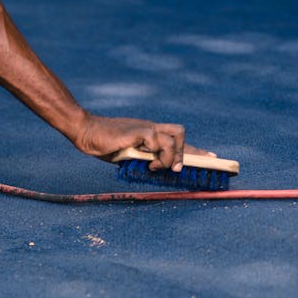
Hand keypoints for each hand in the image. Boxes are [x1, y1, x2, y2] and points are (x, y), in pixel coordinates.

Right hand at [72, 112, 202, 171]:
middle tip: (180, 169)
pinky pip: (161, 142)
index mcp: (148, 134)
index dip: (194, 149)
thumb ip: (142, 158)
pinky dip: (160, 156)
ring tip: (163, 168)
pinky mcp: (140, 131)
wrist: (86, 131)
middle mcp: (150, 128)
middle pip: (180, 132)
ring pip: (176, 136)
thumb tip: (156, 169)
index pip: (176, 139)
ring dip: (174, 156)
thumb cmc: (103, 144)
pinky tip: (149, 164)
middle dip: (189, 151)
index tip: (211, 157)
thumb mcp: (126, 155)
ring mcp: (146, 128)